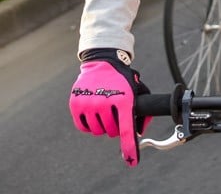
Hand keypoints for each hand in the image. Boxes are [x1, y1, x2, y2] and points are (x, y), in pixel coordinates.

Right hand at [68, 49, 150, 166]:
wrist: (102, 61)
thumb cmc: (122, 78)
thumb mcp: (137, 89)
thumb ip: (143, 110)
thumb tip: (140, 132)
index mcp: (123, 99)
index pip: (126, 130)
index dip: (129, 147)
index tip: (132, 161)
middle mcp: (104, 103)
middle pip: (112, 132)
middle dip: (116, 127)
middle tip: (115, 113)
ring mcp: (89, 104)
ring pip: (98, 131)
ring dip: (103, 125)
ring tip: (105, 110)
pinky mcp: (76, 104)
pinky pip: (84, 127)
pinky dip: (90, 124)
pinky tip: (94, 111)